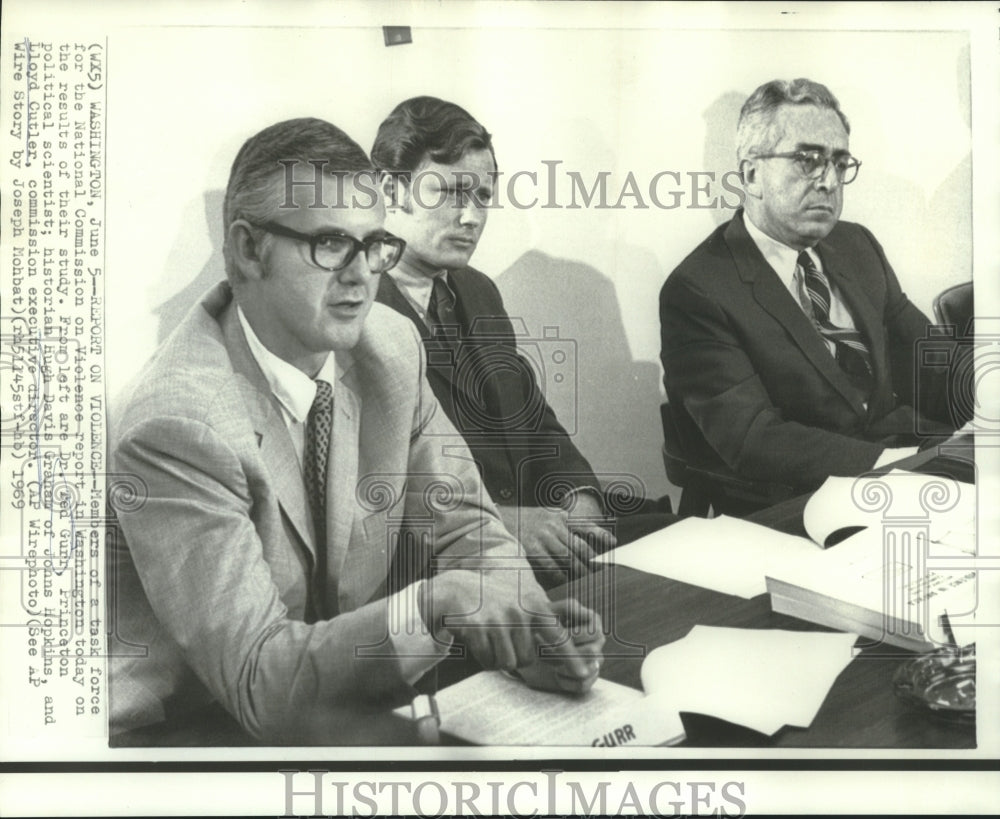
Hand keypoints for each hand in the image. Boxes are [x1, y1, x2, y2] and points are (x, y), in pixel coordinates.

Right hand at [418, 570, 599, 683]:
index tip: (585, 674)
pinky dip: (484, 657)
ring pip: (507, 663)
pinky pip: (487, 661)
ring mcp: (497, 621)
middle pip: (527, 659)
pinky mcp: (477, 629)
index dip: (572, 658)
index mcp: (534, 606)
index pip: (558, 637)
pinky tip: (480, 639)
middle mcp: (519, 613)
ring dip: (499, 658)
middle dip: (517, 656)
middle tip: (506, 640)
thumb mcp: (525, 600)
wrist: (460, 589)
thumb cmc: (498, 599)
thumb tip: (566, 648)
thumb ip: (544, 621)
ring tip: (493, 639)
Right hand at [497, 496, 616, 586]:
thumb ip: (568, 523)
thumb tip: (597, 537)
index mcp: (560, 516)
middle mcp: (554, 525)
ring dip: (579, 571)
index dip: (601, 535)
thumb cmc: (526, 521)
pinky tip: (566, 581)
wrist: (498, 518)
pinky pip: (552, 566)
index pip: (586, 526)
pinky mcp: (532, 549)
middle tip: (602, 572)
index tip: (614, 544)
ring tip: (587, 579)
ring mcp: (543, 537)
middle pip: (580, 546)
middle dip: (593, 560)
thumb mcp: (548, 515)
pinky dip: (560, 575)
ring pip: (568, 558)